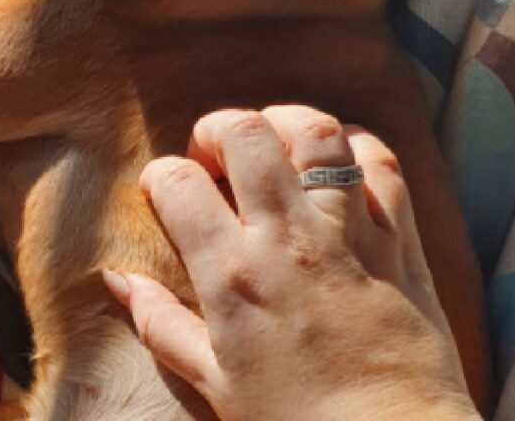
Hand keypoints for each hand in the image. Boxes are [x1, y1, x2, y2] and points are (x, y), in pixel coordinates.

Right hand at [103, 106, 480, 420]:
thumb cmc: (296, 420)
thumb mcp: (213, 380)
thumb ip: (160, 322)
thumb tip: (116, 279)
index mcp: (232, 274)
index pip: (178, 182)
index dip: (159, 175)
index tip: (163, 190)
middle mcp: (287, 239)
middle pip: (245, 134)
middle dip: (217, 128)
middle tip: (213, 156)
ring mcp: (347, 231)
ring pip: (315, 133)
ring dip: (284, 123)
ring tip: (271, 144)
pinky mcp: (397, 236)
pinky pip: (379, 162)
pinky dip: (355, 146)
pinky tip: (335, 162)